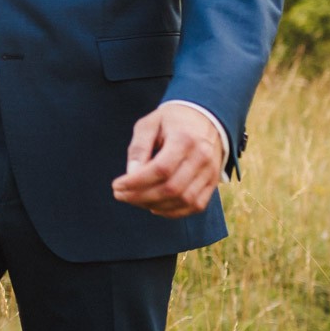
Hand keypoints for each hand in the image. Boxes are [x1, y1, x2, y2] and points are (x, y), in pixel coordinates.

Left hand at [112, 104, 225, 218]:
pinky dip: (173, 212)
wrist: (204, 118)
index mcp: (185, 139)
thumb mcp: (149, 124)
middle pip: (171, 188)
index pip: (160, 169)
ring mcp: (210, 171)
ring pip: (184, 200)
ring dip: (155, 205)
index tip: (116, 185)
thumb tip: (131, 174)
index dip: (136, 182)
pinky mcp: (213, 182)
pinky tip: (154, 206)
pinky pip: (195, 205)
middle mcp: (202, 157)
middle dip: (141, 196)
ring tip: (134, 199)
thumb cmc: (171, 121)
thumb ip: (139, 147)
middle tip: (120, 195)